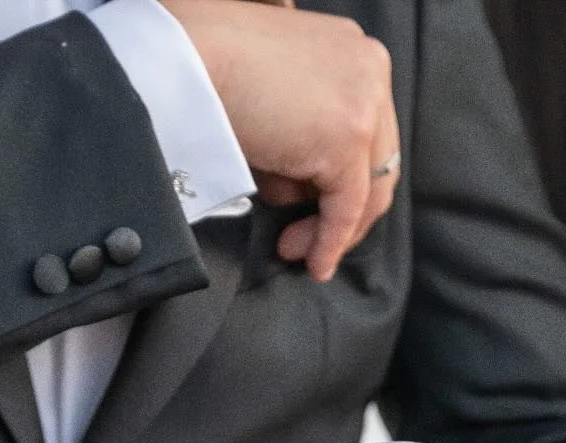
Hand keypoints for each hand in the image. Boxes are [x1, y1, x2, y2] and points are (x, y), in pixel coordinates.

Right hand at [161, 0, 398, 281]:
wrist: (190, 58)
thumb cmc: (214, 68)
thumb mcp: (279, 93)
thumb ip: (305, 126)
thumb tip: (305, 184)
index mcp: (356, 54)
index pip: (369, 134)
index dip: (344, 181)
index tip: (310, 211)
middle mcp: (372, 71)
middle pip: (375, 163)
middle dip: (339, 211)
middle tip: (300, 240)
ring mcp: (364, 103)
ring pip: (366, 190)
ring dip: (330, 230)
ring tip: (291, 247)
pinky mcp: (349, 137)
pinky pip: (347, 208)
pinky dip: (330, 241)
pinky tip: (314, 264)